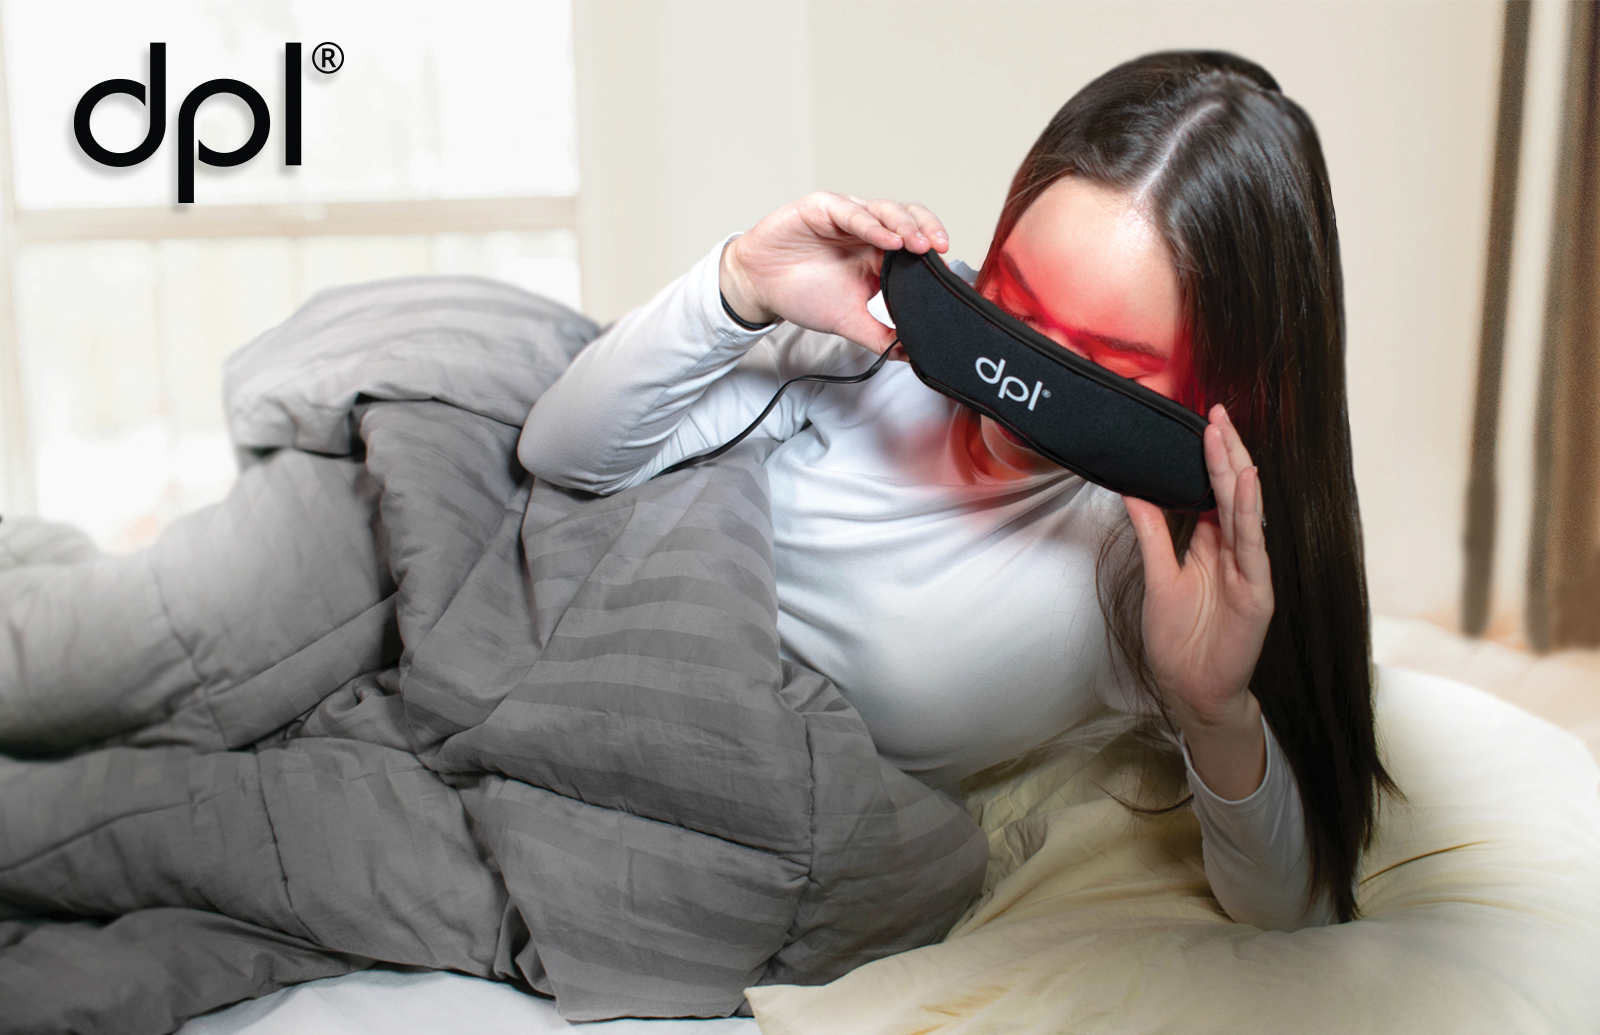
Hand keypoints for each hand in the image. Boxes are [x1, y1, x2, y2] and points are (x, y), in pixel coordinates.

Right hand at [720, 192, 947, 353]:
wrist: (759, 287)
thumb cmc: (802, 294)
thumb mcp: (848, 321)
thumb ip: (880, 335)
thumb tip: (911, 353)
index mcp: (878, 253)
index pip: (915, 243)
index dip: (934, 252)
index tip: (949, 271)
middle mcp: (867, 230)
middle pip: (908, 218)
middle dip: (927, 231)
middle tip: (940, 250)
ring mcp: (846, 216)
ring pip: (885, 209)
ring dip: (905, 225)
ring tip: (918, 245)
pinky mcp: (821, 207)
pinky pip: (850, 210)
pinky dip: (871, 224)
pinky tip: (886, 239)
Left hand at [1122, 404, 1273, 762]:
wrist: (1193, 690)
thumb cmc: (1178, 639)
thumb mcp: (1157, 576)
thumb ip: (1152, 533)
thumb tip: (1133, 490)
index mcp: (1210, 546)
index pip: (1210, 493)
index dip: (1205, 460)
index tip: (1197, 423)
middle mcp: (1232, 552)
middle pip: (1229, 493)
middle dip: (1223, 453)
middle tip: (1214, 413)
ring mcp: (1248, 569)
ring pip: (1244, 512)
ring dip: (1236, 472)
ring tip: (1227, 434)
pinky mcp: (1257, 591)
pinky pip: (1253, 546)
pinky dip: (1250, 514)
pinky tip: (1249, 483)